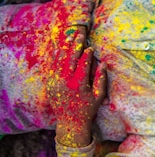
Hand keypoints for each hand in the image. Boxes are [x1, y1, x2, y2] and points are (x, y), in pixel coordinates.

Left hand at [46, 31, 106, 146]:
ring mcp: (55, 82)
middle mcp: (65, 82)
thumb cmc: (87, 109)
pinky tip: (59, 48)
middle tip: (79, 35)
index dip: (87, 54)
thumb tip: (103, 63)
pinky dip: (55, 56)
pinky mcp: (49, 83)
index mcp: (78, 85)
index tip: (90, 47)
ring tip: (69, 37)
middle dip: (75, 45)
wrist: (70, 121)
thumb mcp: (98, 96)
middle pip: (70, 58)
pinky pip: (51, 66)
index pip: (83, 64)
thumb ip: (101, 79)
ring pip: (59, 60)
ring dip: (65, 47)